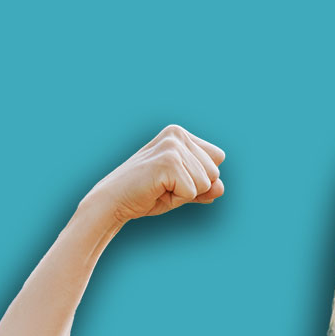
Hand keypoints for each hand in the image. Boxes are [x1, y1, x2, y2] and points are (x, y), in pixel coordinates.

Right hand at [80, 125, 225, 223]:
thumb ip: (207, 187)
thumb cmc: (149, 194)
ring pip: (206, 183)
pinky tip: (156, 191)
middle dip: (194, 187)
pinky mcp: (167, 162)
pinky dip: (177, 199)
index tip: (174, 178)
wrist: (114, 201)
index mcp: (180, 134)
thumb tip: (220, 187)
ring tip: (160, 187)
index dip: (201, 177)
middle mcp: (177, 134)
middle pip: (215, 171)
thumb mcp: (184, 188)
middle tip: (165, 185)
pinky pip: (192, 192)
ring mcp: (172, 147)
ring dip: (185, 193)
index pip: (218, 158)